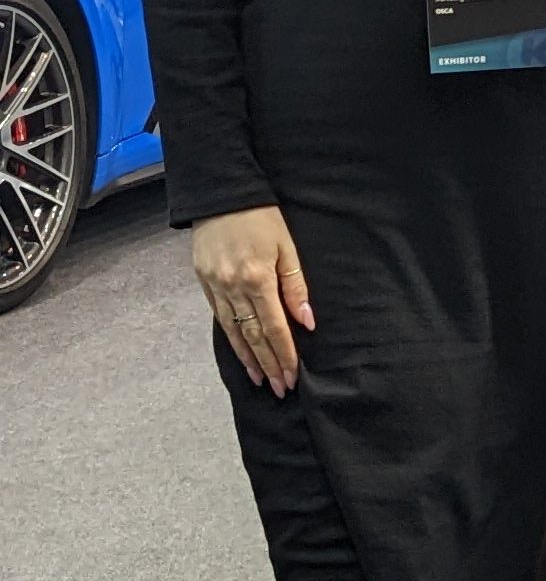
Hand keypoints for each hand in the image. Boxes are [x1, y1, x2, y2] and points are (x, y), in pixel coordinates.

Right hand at [193, 208, 314, 395]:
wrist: (220, 193)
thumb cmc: (260, 215)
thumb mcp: (286, 246)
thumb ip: (295, 285)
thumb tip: (307, 321)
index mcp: (257, 278)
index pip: (274, 327)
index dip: (284, 354)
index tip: (292, 376)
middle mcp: (233, 287)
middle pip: (253, 335)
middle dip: (268, 364)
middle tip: (280, 388)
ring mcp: (215, 285)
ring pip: (233, 330)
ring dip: (248, 358)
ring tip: (260, 379)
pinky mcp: (203, 281)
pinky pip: (219, 317)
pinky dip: (231, 338)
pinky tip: (240, 352)